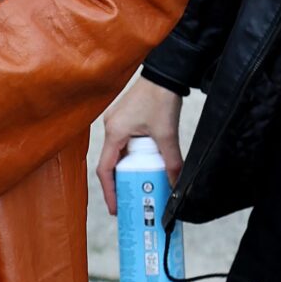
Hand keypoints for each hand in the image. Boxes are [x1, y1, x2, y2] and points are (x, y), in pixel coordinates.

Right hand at [97, 79, 183, 216]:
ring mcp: (116, 121)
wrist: (165, 73)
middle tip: (132, 199)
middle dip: (122, 183)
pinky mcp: (125, 118)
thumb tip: (175, 184)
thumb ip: (171, 162)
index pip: (105, 170)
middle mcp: (110, 127)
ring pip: (119, 153)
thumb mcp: (167, 134)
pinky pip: (124, 143)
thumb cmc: (160, 97)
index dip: (109, 191)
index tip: (116, 208)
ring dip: (129, 168)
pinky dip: (133, 156)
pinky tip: (146, 162)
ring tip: (141, 183)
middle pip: (112, 163)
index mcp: (114, 132)